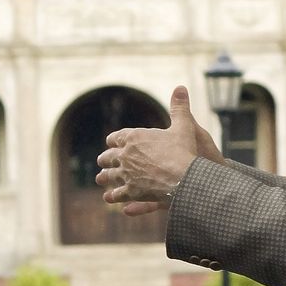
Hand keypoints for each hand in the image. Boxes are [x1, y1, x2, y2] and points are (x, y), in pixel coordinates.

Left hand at [94, 85, 220, 215]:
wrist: (184, 178)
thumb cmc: (184, 151)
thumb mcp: (184, 126)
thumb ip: (179, 108)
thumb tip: (181, 87)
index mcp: (134, 137)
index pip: (117, 137)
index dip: (114, 140)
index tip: (112, 142)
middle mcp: (125, 155)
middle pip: (109, 156)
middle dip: (106, 158)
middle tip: (103, 160)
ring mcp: (125, 174)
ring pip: (109, 175)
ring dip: (104, 176)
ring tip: (101, 178)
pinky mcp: (130, 191)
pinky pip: (117, 194)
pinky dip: (112, 196)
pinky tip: (109, 197)